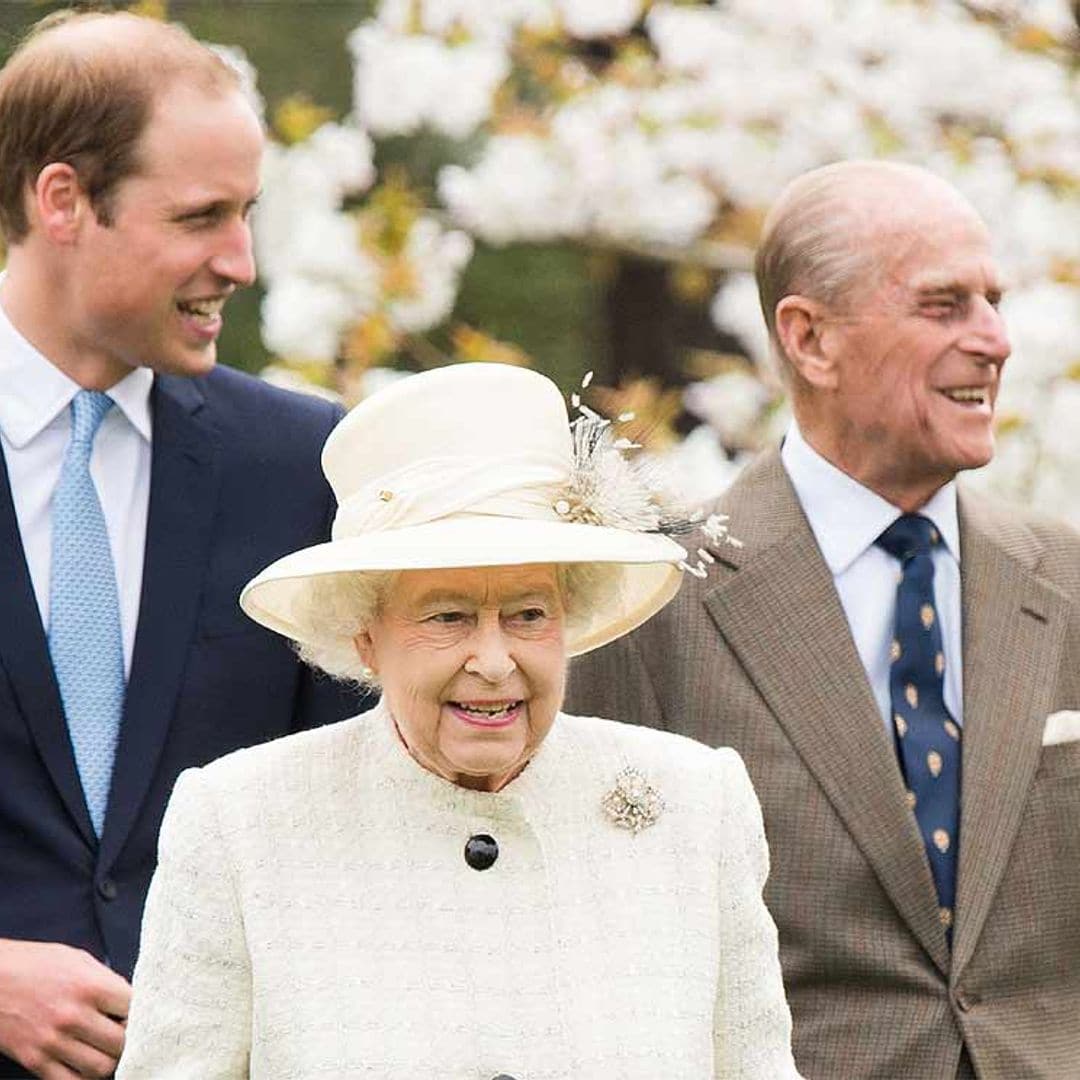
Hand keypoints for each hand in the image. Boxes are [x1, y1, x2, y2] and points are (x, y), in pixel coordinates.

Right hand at [0, 938, 129, 1077]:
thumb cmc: (33, 963)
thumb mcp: (77, 959)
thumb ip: (106, 980)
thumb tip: (129, 1000)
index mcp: (90, 985)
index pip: (136, 1008)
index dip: (143, 1011)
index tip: (140, 1012)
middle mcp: (74, 1016)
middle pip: (123, 1043)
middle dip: (130, 1039)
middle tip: (125, 1033)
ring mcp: (53, 1042)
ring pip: (101, 1068)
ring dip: (110, 1061)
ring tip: (106, 1049)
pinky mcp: (35, 1060)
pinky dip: (83, 1077)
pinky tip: (85, 1063)